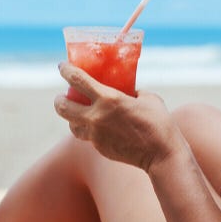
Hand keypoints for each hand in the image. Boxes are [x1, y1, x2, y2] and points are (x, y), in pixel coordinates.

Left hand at [54, 62, 182, 172]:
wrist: (162, 154)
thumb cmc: (159, 122)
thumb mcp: (147, 97)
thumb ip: (132, 91)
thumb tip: (126, 89)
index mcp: (108, 99)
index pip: (77, 80)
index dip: (66, 71)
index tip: (62, 66)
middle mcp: (96, 117)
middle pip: (63, 107)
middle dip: (59, 100)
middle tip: (62, 96)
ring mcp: (96, 135)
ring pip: (71, 125)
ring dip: (71, 117)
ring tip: (77, 113)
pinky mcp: (100, 148)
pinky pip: (88, 137)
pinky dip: (89, 130)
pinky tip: (98, 127)